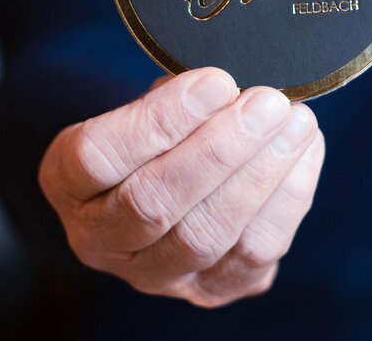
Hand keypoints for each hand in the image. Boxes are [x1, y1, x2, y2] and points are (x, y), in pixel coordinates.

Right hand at [38, 67, 325, 307]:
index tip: (216, 81)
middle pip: (153, 204)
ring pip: (207, 236)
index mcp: (68, 183)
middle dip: (220, 149)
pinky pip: (253, 257)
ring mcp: (154, 276)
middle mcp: (100, 241)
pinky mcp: (209, 290)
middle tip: (267, 103)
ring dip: (261, 174)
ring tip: (295, 122)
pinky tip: (303, 152)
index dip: (161, 120)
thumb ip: (175, 97)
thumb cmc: (155, 131)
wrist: (166, 181)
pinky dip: (286, 200)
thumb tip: (232, 87)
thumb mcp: (144, 103)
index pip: (99, 156)